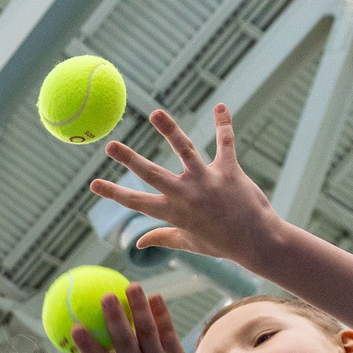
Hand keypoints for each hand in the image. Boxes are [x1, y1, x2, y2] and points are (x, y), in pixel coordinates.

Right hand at [49, 285, 201, 352]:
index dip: (86, 345)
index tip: (74, 326)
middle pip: (125, 342)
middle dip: (115, 319)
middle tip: (106, 296)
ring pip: (148, 332)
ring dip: (140, 308)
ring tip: (132, 286)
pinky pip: (167, 330)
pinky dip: (161, 313)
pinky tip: (154, 296)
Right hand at [91, 106, 280, 266]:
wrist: (258, 242)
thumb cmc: (222, 244)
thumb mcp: (188, 242)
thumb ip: (162, 237)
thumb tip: (138, 243)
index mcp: (173, 213)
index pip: (136, 202)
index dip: (113, 193)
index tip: (93, 183)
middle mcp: (186, 195)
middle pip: (152, 174)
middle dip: (129, 159)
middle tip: (110, 145)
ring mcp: (207, 181)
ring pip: (185, 150)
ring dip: (169, 130)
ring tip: (155, 114)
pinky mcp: (229, 171)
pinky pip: (225, 143)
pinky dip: (223, 124)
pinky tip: (221, 107)